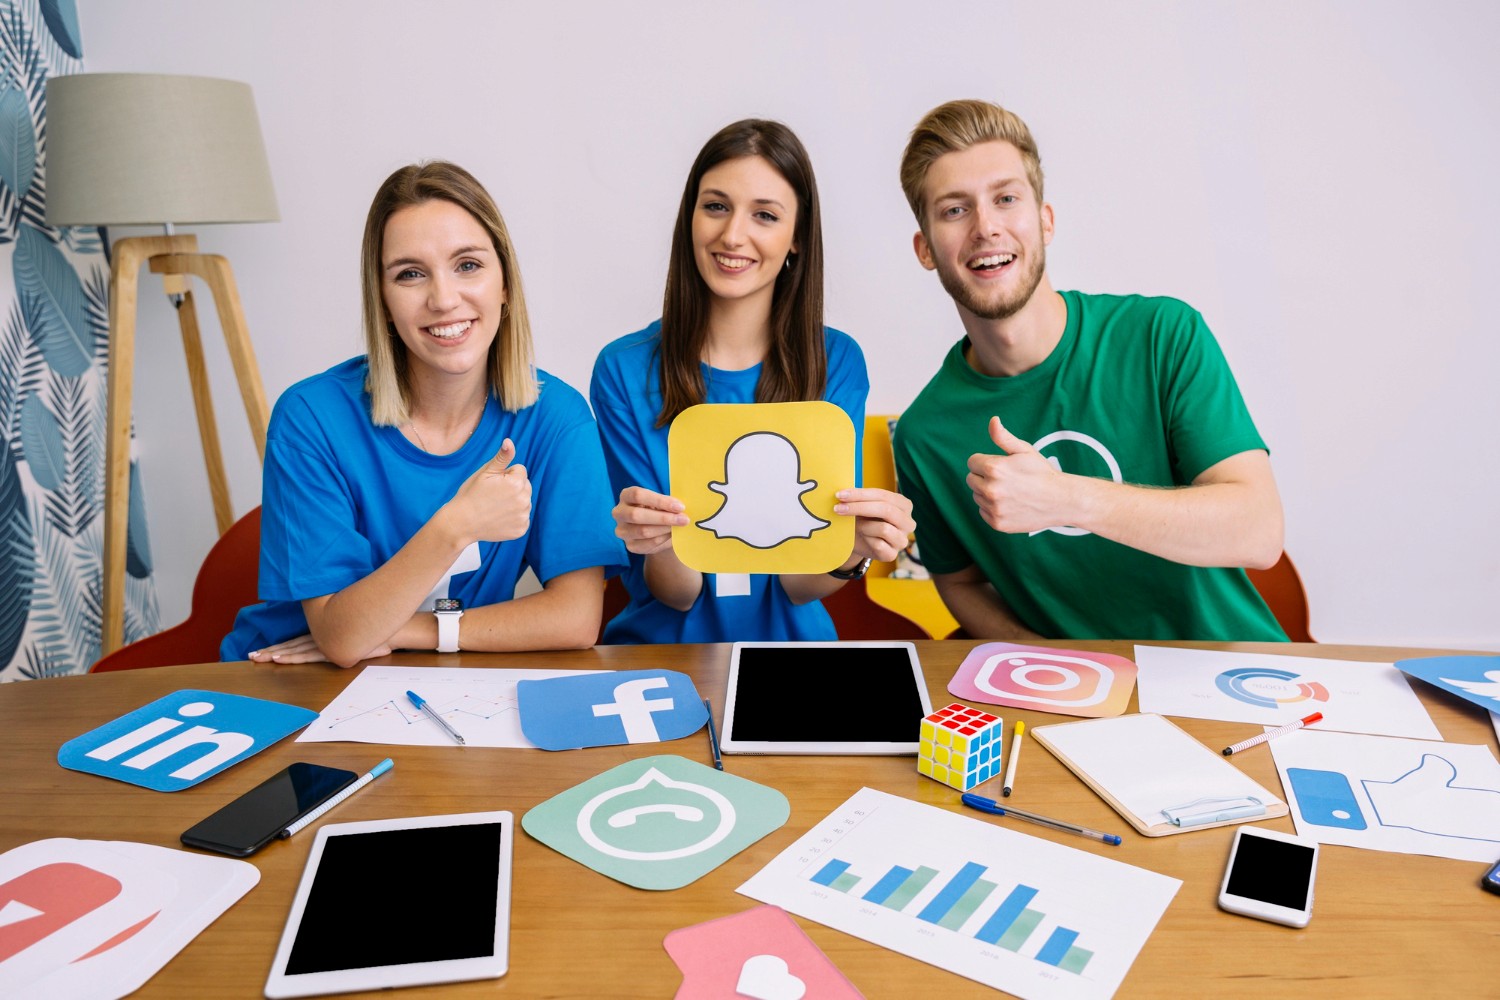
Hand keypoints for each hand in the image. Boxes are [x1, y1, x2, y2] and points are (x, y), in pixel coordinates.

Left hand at [247, 633, 391, 666]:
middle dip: (270, 650)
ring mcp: (324, 644)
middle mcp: (321, 638)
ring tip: (257, 658)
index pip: (296, 642)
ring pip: (294, 651)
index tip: (263, 650)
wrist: (391, 629)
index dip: (279, 646)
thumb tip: (345, 643)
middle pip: (291, 646)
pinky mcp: (330, 650)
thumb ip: (348, 640)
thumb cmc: (375, 634)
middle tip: (251, 655)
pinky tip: (278, 659)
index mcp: (323, 634)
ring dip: (274, 654)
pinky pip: (307, 655)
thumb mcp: (358, 637)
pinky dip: (291, 657)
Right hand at [446, 438, 531, 543]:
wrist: (460, 523)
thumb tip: (509, 441)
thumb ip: (502, 457)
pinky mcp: (521, 530)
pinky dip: (513, 517)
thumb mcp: (485, 472)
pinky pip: (522, 517)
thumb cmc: (471, 494)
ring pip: (524, 501)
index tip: (493, 483)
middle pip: (525, 485)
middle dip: (513, 487)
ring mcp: (523, 516)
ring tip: (495, 507)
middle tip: (493, 495)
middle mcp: (524, 500)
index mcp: (516, 483)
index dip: (505, 474)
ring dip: (514, 502)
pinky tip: (499, 518)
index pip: (520, 470)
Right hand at [612, 485, 688, 554]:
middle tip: (683, 519)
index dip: (659, 501)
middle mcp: (619, 513)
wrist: (654, 529)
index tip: (680, 506)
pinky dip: (663, 540)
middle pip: (636, 515)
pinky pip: (647, 544)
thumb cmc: (658, 509)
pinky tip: (673, 535)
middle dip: (663, 518)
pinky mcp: (630, 546)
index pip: (638, 495)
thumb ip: (667, 503)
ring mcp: (622, 531)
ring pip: (643, 531)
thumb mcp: (660, 502)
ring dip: (665, 529)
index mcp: (626, 496)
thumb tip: (681, 509)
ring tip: (680, 527)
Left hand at [833, 487, 915, 562]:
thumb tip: (843, 493)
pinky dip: (866, 540)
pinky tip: (863, 538)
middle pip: (886, 510)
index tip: (840, 495)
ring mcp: (902, 540)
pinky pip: (878, 545)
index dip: (861, 494)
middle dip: (859, 507)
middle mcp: (908, 522)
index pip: (884, 496)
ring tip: (856, 526)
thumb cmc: (863, 519)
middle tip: (838, 508)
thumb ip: (859, 498)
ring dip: (864, 526)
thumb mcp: (863, 505)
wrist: (860, 542)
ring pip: (884, 529)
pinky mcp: (893, 555)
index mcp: (904, 505)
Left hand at [966, 416, 1072, 533]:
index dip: (986, 461)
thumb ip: (1003, 437)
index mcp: (994, 469)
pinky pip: (983, 512)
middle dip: (984, 477)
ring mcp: (993, 508)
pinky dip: (993, 508)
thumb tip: (993, 421)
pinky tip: (1010, 503)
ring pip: (977, 496)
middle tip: (1006, 478)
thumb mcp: (1024, 450)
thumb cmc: (1041, 472)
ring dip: (988, 492)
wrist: (1060, 500)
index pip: (972, 462)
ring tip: (1010, 491)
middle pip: (971, 479)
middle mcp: (990, 490)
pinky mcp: (997, 523)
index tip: (1001, 465)